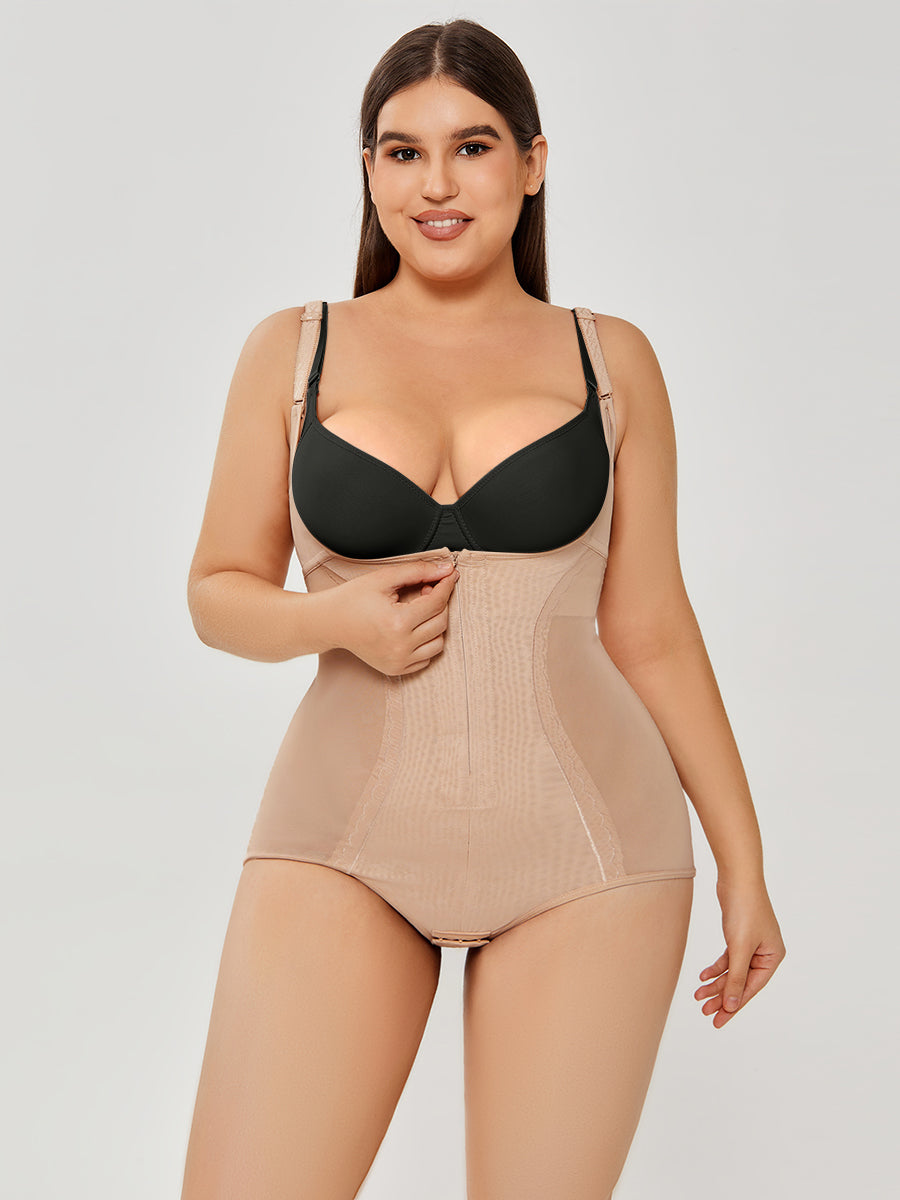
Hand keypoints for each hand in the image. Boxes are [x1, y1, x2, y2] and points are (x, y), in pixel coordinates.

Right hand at [328, 558, 458, 675]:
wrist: (329, 622)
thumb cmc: (352, 599)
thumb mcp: (384, 578)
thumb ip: (418, 571)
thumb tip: (446, 569)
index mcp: (397, 622)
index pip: (436, 602)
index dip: (446, 585)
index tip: (450, 575)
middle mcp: (400, 646)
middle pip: (441, 622)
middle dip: (439, 603)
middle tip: (426, 590)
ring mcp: (398, 661)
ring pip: (438, 643)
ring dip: (435, 624)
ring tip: (419, 611)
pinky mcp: (396, 669)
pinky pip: (426, 658)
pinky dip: (426, 643)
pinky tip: (413, 628)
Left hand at [694, 876, 785, 1028]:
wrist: (737, 878)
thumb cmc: (744, 910)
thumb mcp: (739, 948)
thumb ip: (735, 978)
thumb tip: (731, 1005)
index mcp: (773, 957)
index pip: (751, 988)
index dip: (734, 1006)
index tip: (718, 1021)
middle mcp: (766, 952)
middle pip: (741, 981)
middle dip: (723, 997)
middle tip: (705, 1013)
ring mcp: (753, 944)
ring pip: (733, 970)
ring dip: (716, 983)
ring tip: (699, 996)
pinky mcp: (740, 935)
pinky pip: (729, 958)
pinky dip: (716, 967)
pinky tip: (703, 977)